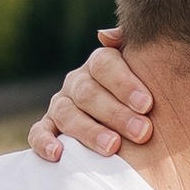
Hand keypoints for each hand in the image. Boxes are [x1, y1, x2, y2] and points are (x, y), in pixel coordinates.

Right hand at [30, 31, 153, 162]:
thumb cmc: (147, 98)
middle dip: (116, 114)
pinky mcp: (48, 128)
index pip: (105, 65)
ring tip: (112, 147)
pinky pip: (39, 132)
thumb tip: (106, 35)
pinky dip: (44, 142)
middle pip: (88, 93)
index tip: (147, 104)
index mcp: (100, 64)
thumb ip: (136, 49)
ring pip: (67, 114)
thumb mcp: (150, 72)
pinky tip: (57, 154)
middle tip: (142, 132)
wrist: (136, 125)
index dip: (125, 84)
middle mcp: (77, 82)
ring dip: (89, 131)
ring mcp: (60, 105)